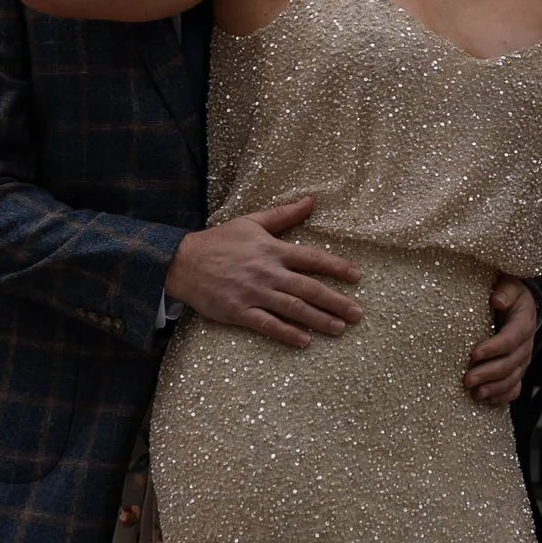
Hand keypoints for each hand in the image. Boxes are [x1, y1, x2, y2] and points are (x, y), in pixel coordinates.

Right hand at [166, 195, 364, 347]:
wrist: (182, 262)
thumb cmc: (219, 241)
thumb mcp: (251, 222)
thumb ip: (283, 215)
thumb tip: (311, 200)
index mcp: (273, 249)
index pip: (313, 258)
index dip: (337, 267)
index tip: (358, 277)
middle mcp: (268, 272)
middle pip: (309, 288)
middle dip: (336, 301)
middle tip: (358, 314)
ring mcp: (254, 293)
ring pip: (293, 308)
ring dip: (319, 320)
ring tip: (340, 329)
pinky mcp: (239, 311)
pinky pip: (268, 325)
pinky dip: (287, 334)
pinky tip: (305, 342)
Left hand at [465, 274, 538, 406]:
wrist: (519, 305)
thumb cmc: (509, 294)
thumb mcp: (509, 286)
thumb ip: (505, 291)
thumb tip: (496, 301)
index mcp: (523, 324)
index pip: (510, 339)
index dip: (494, 348)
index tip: (474, 353)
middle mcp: (525, 346)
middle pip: (510, 364)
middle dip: (488, 373)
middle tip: (467, 380)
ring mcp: (522, 361)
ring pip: (512, 380)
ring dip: (493, 389)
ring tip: (475, 394)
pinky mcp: (516, 370)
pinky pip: (514, 388)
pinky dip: (501, 397)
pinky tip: (485, 400)